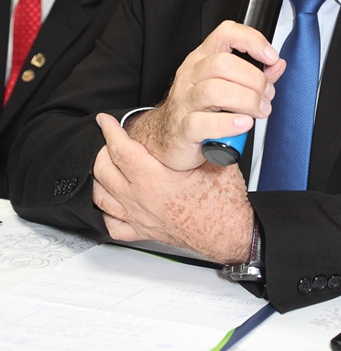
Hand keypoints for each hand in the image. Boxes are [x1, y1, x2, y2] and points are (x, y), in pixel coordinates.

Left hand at [93, 112, 252, 262]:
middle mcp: (142, 200)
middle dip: (103, 150)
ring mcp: (139, 218)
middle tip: (111, 139)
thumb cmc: (224, 203)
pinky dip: (105, 209)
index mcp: (155, 181)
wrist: (229, 232)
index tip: (105, 121)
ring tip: (107, 164)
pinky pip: (111, 223)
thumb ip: (202, 139)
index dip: (110, 131)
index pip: (120, 150)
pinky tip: (110, 200)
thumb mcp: (214, 160)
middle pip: (103, 171)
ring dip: (100, 177)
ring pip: (101, 196)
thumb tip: (200, 118)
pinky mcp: (144, 232)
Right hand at [128, 20, 285, 170]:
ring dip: (246, 101)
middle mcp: (191, 75)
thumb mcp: (226, 86)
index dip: (251, 40)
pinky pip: (204, 122)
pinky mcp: (183, 127)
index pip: (225, 34)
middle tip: (266, 97)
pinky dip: (229, 123)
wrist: (169, 139)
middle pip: (223, 64)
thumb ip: (254, 75)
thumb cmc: (199, 110)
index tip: (270, 57)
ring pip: (215, 91)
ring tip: (259, 111)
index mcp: (202, 59)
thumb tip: (277, 65)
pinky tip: (243, 124)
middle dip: (254, 80)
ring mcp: (184, 101)